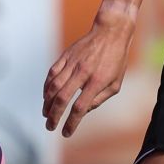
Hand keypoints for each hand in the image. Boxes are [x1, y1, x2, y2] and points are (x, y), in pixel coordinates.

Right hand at [43, 14, 137, 136]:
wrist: (110, 31)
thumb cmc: (116, 59)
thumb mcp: (116, 83)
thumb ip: (99, 99)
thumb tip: (82, 112)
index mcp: (97, 81)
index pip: (79, 107)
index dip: (71, 122)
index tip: (66, 132)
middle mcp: (82, 72)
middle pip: (62, 99)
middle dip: (54, 116)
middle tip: (50, 126)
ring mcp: (72, 63)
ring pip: (53, 86)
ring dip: (47, 103)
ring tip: (46, 114)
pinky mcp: (65, 56)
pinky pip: (51, 74)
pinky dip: (46, 87)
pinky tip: (46, 96)